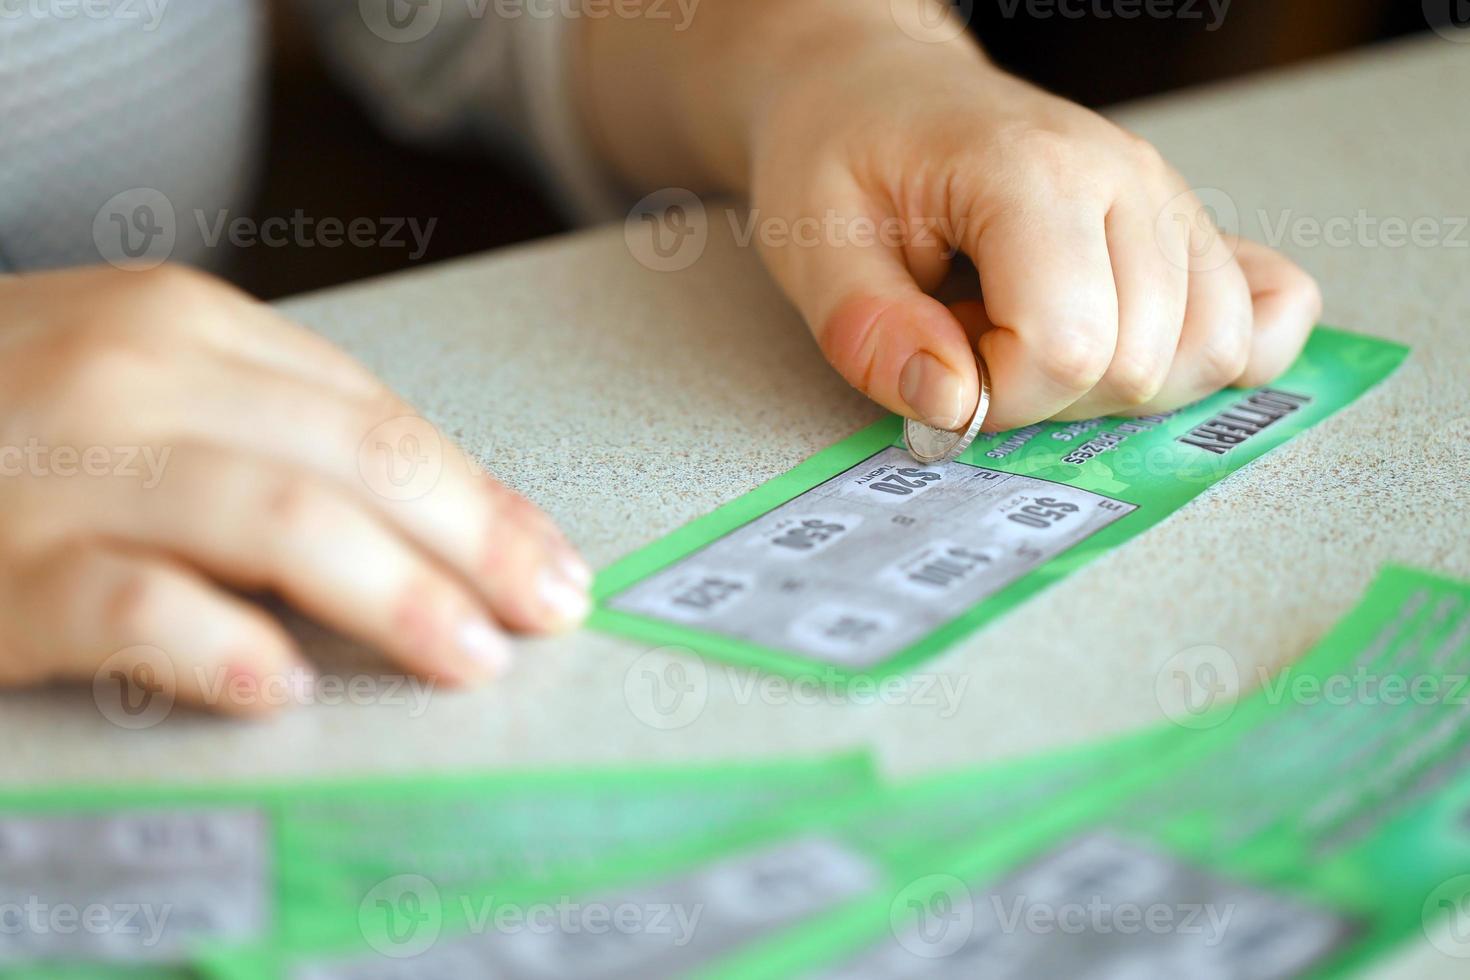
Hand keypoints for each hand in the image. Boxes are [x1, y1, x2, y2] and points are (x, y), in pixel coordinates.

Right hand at [0, 265, 590, 713]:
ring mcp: (58, 468)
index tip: (549, 560)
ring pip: (270, 519)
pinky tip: (282, 685)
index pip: (377, 417)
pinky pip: (123, 603)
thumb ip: (269, 431)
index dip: (479, 496)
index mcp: (186, 326)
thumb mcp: (142, 383)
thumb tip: (429, 525)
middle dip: (472, 542)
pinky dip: (212, 644)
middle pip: (352, 460)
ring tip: (469, 655)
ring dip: (391, 594)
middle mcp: (133, 376)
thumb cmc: (4, 414)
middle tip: (547, 609)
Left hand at [746, 42, 1322, 431]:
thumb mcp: (812, 242)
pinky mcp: (1191, 223)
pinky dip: (1214, 355)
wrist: (878, 87)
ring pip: (1213, 354)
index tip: (942, 367)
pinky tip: (1130, 341)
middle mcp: (1125, 179)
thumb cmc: (845, 152)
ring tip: (1034, 333)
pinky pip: (1268, 312)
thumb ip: (869, 331)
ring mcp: (1169, 198)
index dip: (996, 396)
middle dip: (1051, 396)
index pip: (1068, 348)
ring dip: (1118, 385)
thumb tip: (950, 407)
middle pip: (1144, 365)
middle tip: (978, 342)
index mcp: (1029, 173)